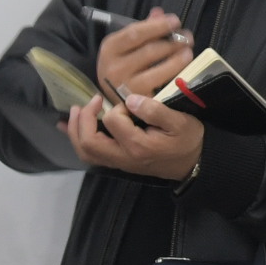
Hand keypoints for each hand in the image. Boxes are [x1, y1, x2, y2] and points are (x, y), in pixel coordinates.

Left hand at [63, 90, 206, 181]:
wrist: (194, 164)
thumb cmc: (188, 141)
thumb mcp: (180, 121)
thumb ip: (155, 110)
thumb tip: (131, 100)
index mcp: (138, 146)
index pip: (113, 121)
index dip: (117, 106)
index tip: (130, 102)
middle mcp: (123, 157)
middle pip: (89, 142)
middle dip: (83, 119)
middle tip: (90, 101)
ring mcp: (119, 163)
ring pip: (86, 152)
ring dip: (75, 131)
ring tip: (75, 111)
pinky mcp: (118, 163)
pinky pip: (91, 155)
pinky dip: (78, 140)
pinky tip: (71, 127)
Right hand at [96, 12, 193, 99]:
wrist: (111, 97)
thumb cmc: (121, 65)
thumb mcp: (125, 45)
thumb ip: (142, 29)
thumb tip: (159, 13)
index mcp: (110, 48)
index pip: (136, 33)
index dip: (158, 26)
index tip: (176, 21)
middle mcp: (115, 68)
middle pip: (150, 51)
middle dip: (173, 43)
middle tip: (188, 38)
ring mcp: (127, 87)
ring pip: (158, 71)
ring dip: (177, 60)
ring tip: (188, 53)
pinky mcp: (139, 103)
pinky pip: (162, 88)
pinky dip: (175, 78)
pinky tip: (184, 72)